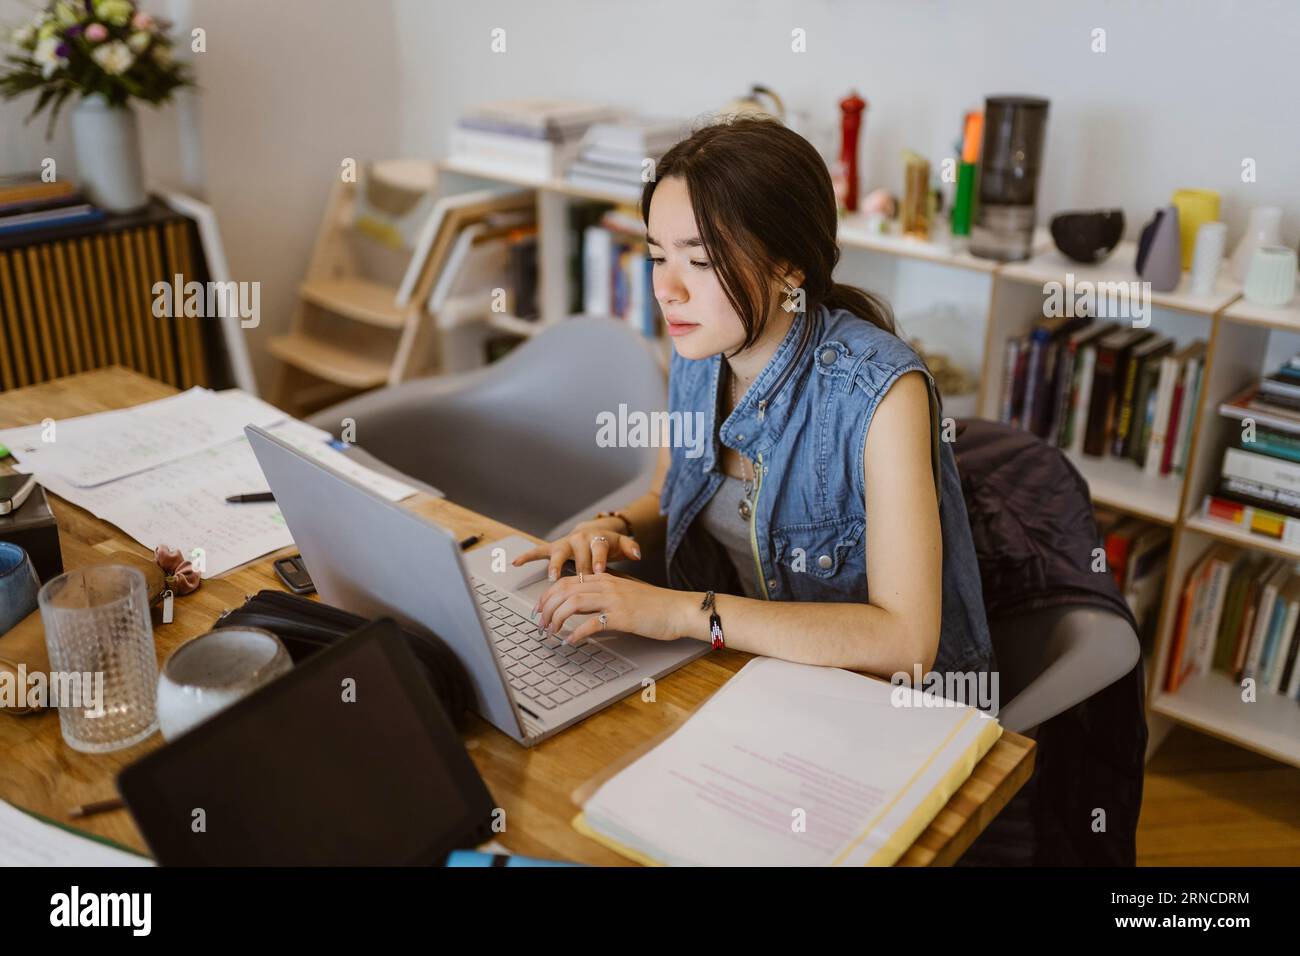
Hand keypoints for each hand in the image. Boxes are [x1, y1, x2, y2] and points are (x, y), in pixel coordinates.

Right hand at [512, 519, 640, 579]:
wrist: (595, 532)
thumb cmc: (609, 544)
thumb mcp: (623, 545)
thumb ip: (631, 548)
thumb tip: (637, 554)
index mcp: (596, 540)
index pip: (598, 550)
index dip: (598, 560)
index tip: (598, 570)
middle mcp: (579, 540)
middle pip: (577, 555)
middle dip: (577, 568)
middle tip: (577, 581)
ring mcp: (565, 544)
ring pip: (557, 553)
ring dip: (554, 565)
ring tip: (551, 576)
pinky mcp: (553, 548)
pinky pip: (538, 552)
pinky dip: (527, 556)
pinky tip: (516, 563)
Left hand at [534, 572, 687, 643]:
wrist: (679, 609)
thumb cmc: (655, 605)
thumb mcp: (626, 592)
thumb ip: (604, 594)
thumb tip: (583, 603)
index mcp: (606, 578)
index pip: (567, 581)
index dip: (548, 594)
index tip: (539, 608)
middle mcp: (607, 585)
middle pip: (564, 590)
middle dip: (547, 607)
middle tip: (539, 623)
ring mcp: (614, 600)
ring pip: (572, 603)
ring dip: (556, 619)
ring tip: (551, 632)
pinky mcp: (621, 617)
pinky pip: (591, 624)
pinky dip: (576, 634)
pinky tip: (570, 641)